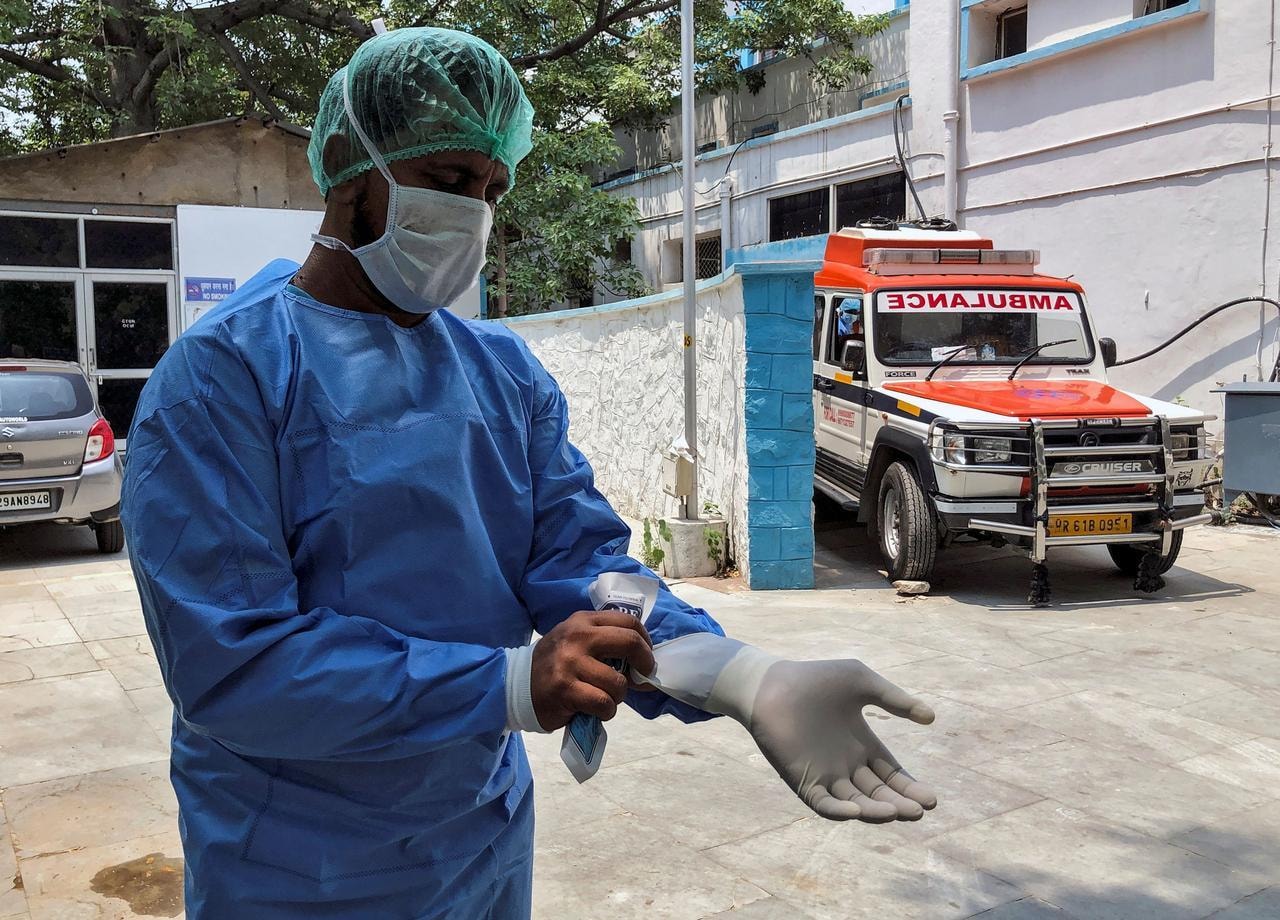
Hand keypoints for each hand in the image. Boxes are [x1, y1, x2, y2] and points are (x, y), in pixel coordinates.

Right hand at [531, 611, 654, 729]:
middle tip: (641, 678)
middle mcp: (577, 636)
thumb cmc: (555, 664)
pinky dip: (606, 711)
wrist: (517, 684)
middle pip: (630, 642)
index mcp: (583, 621)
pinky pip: (604, 703)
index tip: (646, 657)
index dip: (646, 641)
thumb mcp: (575, 640)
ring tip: (603, 698)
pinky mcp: (566, 689)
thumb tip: (645, 661)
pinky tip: (595, 710)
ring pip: (618, 682)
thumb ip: (604, 641)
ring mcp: (570, 663)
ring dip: (617, 697)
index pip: (628, 621)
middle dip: (644, 663)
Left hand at [746, 658, 936, 822]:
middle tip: (921, 810)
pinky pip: (824, 803)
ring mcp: (825, 774)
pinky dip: (839, 810)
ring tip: (897, 811)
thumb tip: (931, 717)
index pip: (892, 775)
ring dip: (876, 810)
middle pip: (879, 793)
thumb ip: (895, 700)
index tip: (931, 800)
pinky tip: (856, 809)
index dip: (911, 788)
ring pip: (856, 802)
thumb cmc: (816, 679)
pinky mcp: (803, 780)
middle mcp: (846, 765)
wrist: (772, 683)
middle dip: (901, 803)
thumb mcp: (862, 684)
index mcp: (862, 745)